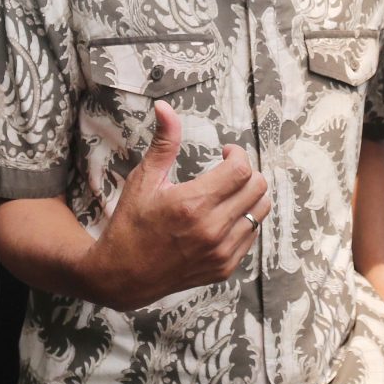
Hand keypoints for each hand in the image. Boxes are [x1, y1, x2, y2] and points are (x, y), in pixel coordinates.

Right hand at [86, 102, 271, 310]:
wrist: (123, 275)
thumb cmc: (131, 224)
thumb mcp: (144, 179)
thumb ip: (164, 142)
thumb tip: (165, 107)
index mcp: (193, 204)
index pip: (241, 169)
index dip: (237, 154)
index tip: (225, 152)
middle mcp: (212, 229)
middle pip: (257, 188)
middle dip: (247, 172)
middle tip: (229, 170)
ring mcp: (221, 252)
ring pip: (260, 212)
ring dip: (250, 196)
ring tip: (230, 192)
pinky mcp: (224, 268)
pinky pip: (252, 236)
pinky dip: (244, 220)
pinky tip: (224, 216)